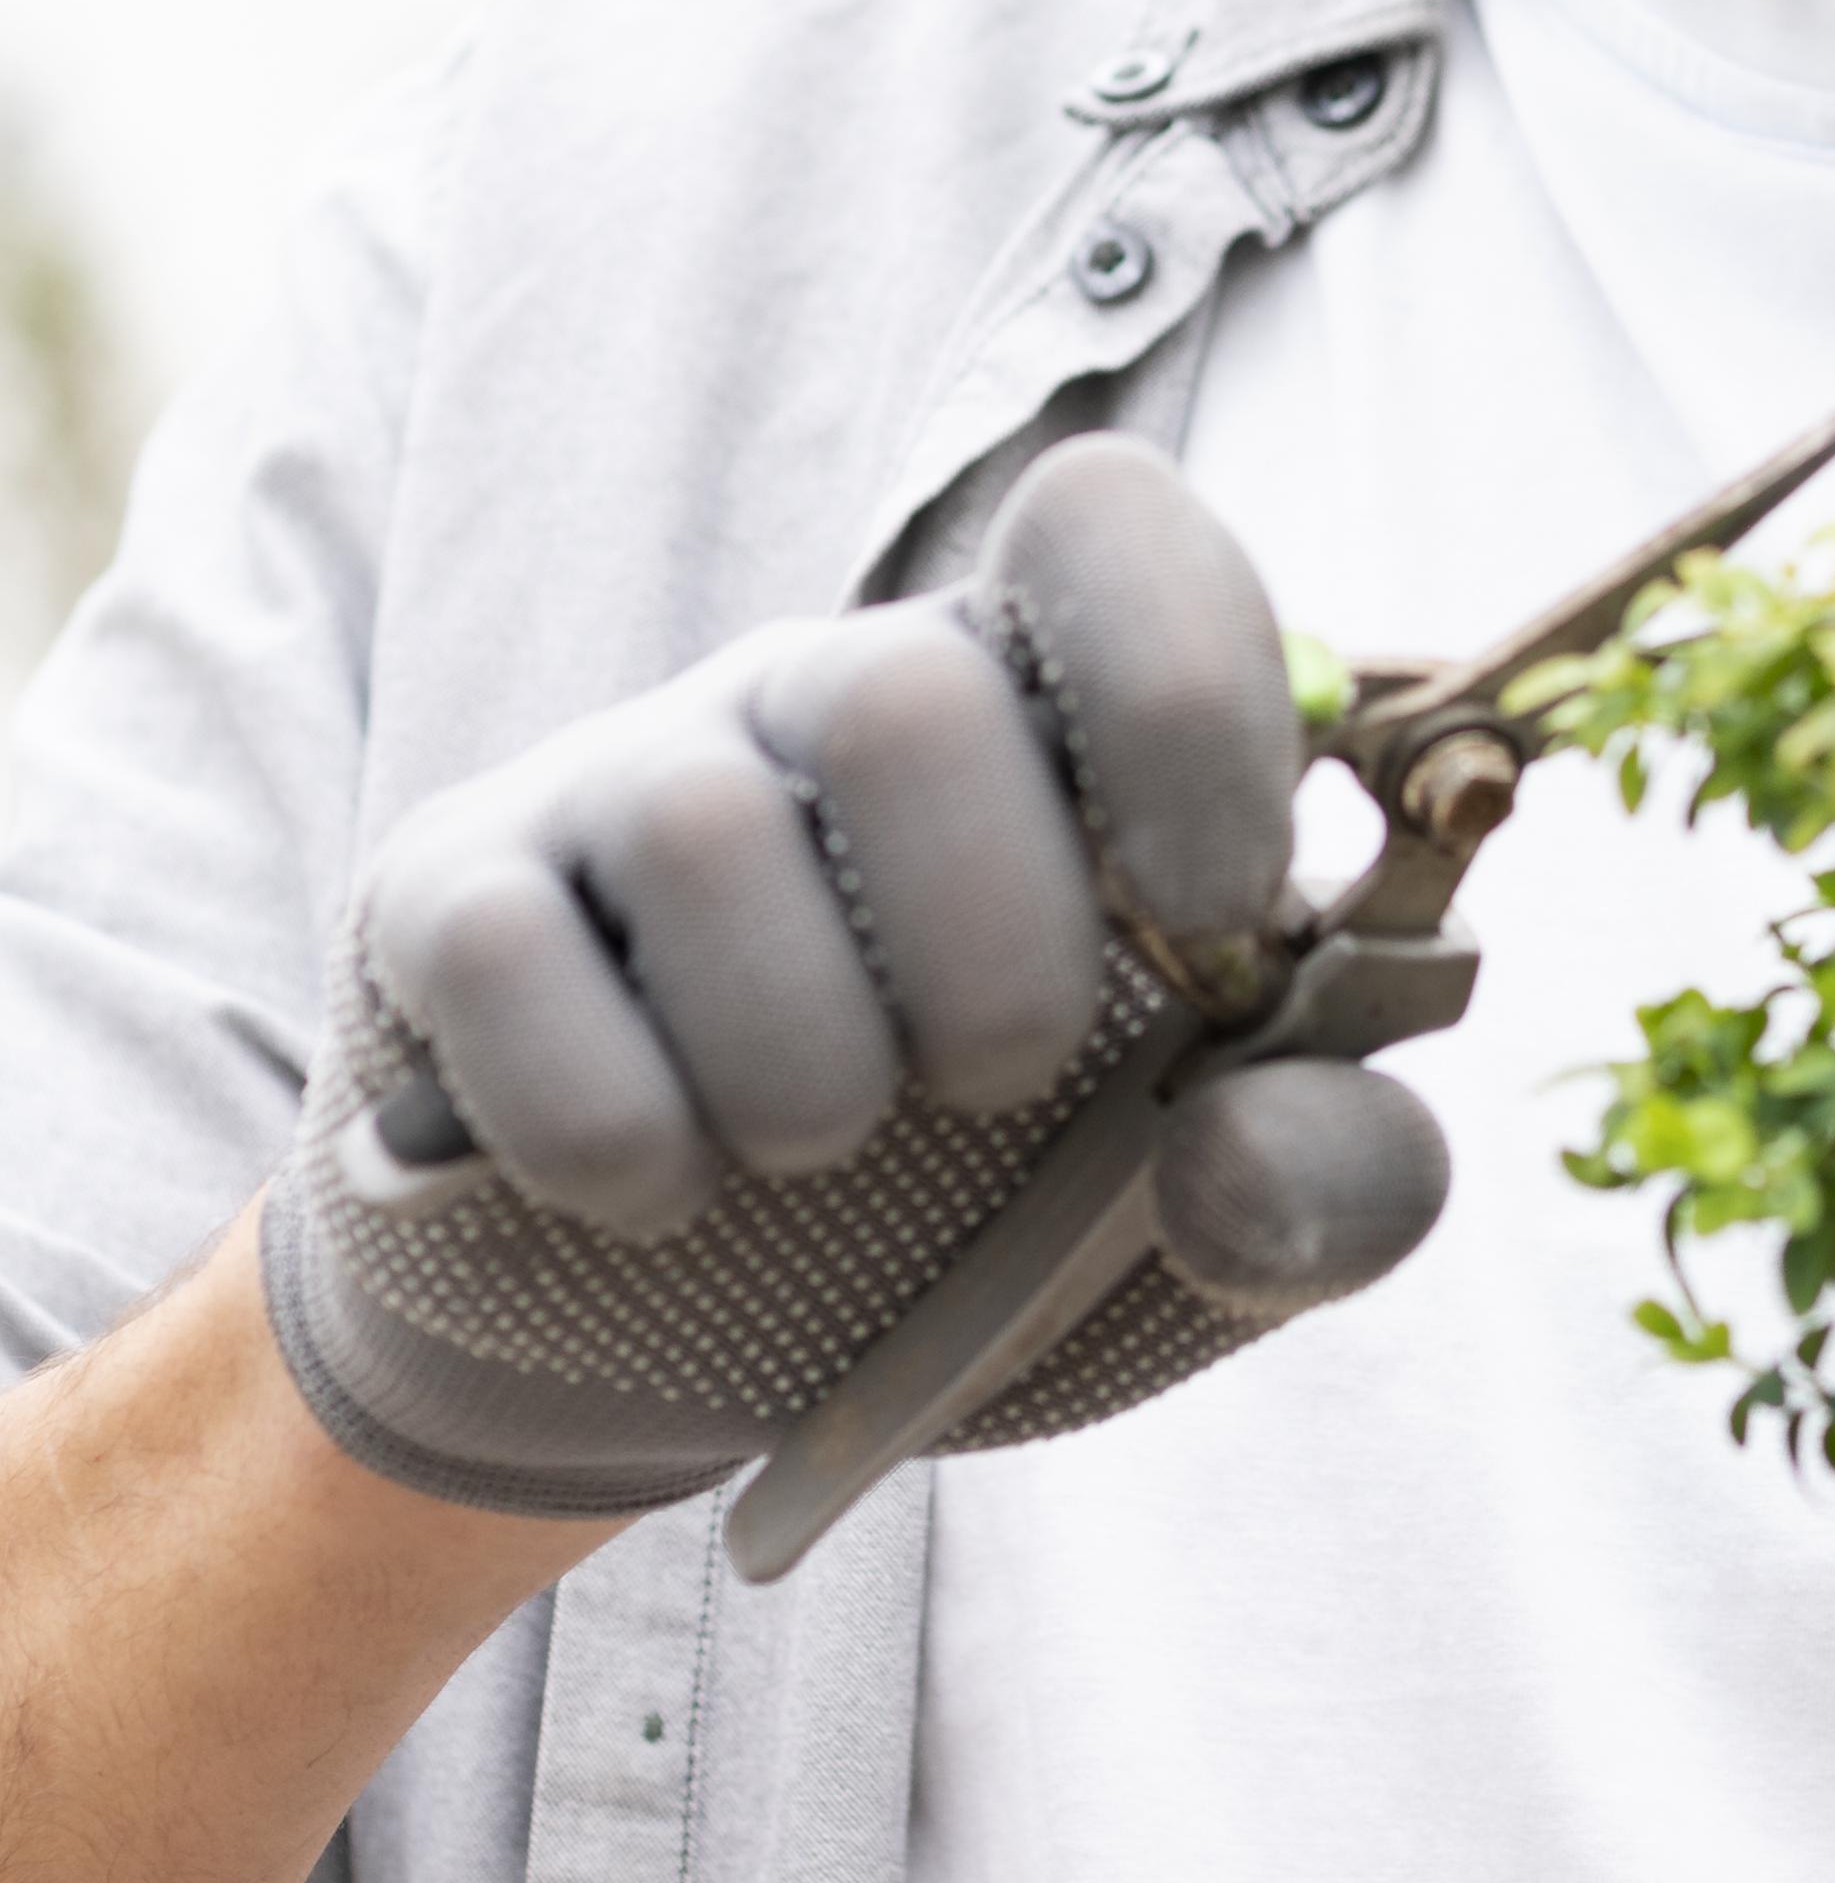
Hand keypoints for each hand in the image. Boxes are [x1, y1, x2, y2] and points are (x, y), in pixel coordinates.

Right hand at [258, 439, 1448, 1518]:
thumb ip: (1337, 1182)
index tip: (1216, 916)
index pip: (1108, 524)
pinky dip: (615, 1132)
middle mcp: (827, 702)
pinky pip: (507, 960)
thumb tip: (1255, 1142)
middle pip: (905, 691)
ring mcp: (623, 782)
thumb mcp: (1211, 1232)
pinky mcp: (448, 896)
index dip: (1187, 698)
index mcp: (1044, 719)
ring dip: (801, 1077)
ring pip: (704, 833)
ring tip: (817, 1154)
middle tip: (992, 1090)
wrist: (688, 1358)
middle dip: (991, 960)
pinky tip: (664, 1188)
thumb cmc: (980, 1228)